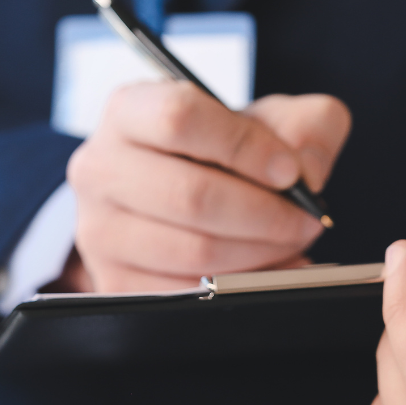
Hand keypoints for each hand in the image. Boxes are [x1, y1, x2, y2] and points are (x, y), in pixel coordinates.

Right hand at [63, 81, 349, 292]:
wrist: (187, 193)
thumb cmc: (228, 152)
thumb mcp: (272, 119)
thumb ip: (307, 125)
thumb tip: (305, 175)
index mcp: (130, 110)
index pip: (180, 118)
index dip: (244, 146)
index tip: (289, 171)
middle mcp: (100, 167)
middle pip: (190, 194)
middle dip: (264, 213)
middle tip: (305, 219)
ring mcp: (99, 229)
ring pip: (193, 249)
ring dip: (259, 251)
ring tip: (290, 241)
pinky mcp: (112, 280)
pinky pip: (186, 294)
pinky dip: (242, 286)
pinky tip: (271, 270)